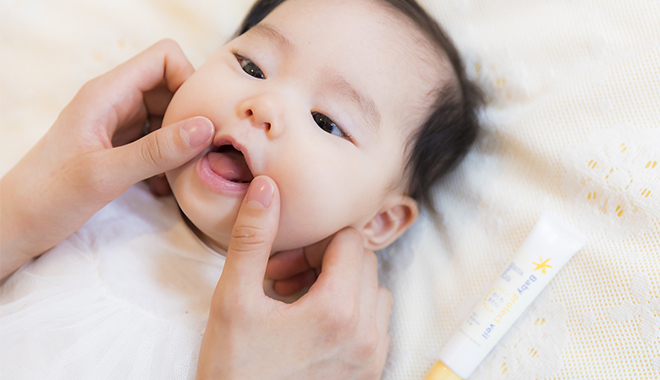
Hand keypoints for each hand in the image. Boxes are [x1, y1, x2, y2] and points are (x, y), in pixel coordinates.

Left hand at [0, 40, 213, 278]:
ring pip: (169, 116)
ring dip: (184, 140)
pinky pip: (158, 140)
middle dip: (193, 115)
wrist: (17, 225)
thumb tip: (205, 127)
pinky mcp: (120, 147)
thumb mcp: (105, 175)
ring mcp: (118, 125)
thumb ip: (156, 151)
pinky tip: (164, 185)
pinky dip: (170, 159)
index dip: (189, 80)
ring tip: (186, 170)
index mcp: (107, 94)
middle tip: (205, 149)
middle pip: (172, 87)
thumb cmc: (48, 197)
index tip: (202, 120)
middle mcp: (115, 102)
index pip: (164, 58)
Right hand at [196, 176, 391, 379]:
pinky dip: (352, 314)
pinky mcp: (369, 375)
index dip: (314, 242)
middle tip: (282, 280)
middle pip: (364, 263)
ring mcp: (371, 358)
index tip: (282, 261)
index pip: (349, 241)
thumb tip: (267, 188)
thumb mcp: (233, 300)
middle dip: (325, 261)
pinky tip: (312, 328)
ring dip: (342, 286)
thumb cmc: (235, 371)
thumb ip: (253, 239)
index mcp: (338, 310)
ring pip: (374, 293)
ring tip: (298, 303)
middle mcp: (366, 334)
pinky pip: (376, 325)